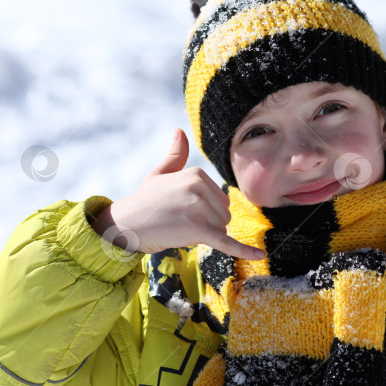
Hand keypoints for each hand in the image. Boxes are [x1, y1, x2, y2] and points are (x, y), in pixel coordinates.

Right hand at [90, 129, 265, 260]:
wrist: (126, 224)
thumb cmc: (144, 200)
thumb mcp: (160, 173)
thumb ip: (176, 155)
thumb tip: (179, 131)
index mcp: (197, 173)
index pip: (221, 200)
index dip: (204, 212)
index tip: (181, 211)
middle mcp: (199, 187)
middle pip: (224, 215)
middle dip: (206, 224)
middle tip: (178, 222)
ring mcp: (198, 208)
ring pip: (221, 230)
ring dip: (203, 236)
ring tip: (178, 229)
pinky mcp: (197, 229)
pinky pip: (226, 242)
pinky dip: (243, 250)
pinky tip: (259, 254)